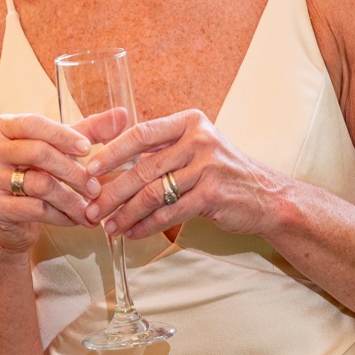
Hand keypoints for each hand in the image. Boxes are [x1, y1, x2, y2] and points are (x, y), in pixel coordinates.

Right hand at [0, 113, 99, 251]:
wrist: (12, 219)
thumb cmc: (38, 173)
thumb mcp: (62, 149)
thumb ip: (89, 131)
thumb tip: (123, 114)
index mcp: (4, 126)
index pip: (35, 124)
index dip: (63, 136)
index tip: (88, 149)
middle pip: (38, 153)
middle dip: (72, 172)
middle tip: (96, 188)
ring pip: (38, 184)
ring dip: (70, 198)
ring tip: (90, 209)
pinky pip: (33, 208)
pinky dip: (60, 215)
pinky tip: (74, 220)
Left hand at [82, 109, 263, 239]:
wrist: (266, 196)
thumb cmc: (222, 172)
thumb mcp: (195, 148)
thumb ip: (161, 151)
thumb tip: (110, 165)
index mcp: (189, 122)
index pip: (140, 133)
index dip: (110, 152)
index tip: (88, 169)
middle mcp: (199, 140)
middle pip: (142, 167)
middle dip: (111, 191)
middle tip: (90, 208)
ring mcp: (208, 167)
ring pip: (153, 192)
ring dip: (126, 212)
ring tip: (108, 226)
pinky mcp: (213, 194)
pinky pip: (169, 213)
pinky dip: (146, 225)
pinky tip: (132, 233)